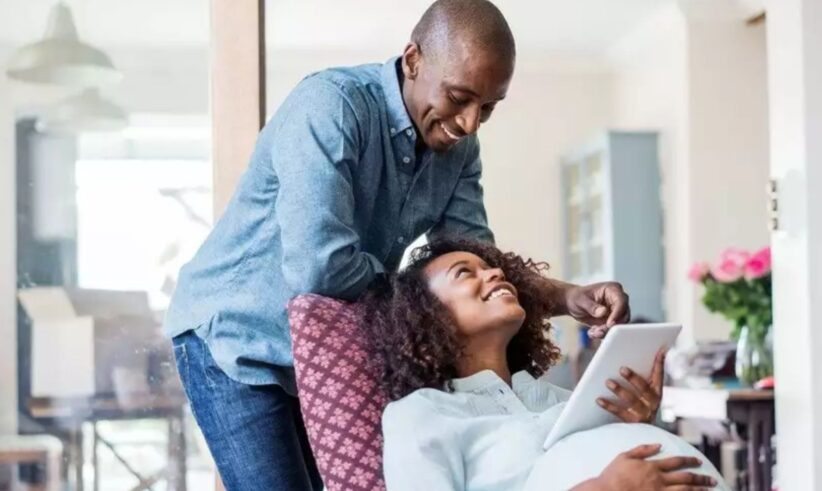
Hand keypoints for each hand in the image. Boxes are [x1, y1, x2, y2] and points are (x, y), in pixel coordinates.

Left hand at [565, 282, 629, 336]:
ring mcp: (616, 311)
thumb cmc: (577, 297)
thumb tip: (603, 312)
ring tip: (593, 332)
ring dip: (606, 331)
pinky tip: (592, 332)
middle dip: (611, 326)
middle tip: (599, 331)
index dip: (617, 314)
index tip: (610, 324)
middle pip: (623, 316)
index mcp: (612, 289)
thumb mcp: (580, 300)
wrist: (571, 303)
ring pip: (619, 325)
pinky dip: (603, 333)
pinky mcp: (612, 321)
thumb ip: (592, 306)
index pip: (621, 302)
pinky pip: (612, 330)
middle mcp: (617, 300)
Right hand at [594, 444, 717, 489]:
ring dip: (699, 490)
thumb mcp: (624, 456)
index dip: (689, 460)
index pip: (676, 462)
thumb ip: (642, 450)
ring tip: (709, 489)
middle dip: (700, 478)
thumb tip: (658, 445)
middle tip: (712, 479)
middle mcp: (659, 480)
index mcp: (652, 466)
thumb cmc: (612, 475)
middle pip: (685, 478)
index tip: (698, 461)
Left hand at [597, 349, 664, 423]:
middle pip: (644, 388)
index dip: (659, 363)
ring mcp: (644, 413)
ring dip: (620, 390)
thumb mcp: (642, 391)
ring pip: (632, 400)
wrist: (640, 433)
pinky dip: (609, 405)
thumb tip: (629, 356)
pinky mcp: (633, 423)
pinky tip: (599, 399)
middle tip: (621, 368)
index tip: (659, 350)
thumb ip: (637, 375)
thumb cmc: (638, 404)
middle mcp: (653, 402)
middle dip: (633, 378)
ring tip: (608, 382)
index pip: (659, 375)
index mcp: (656, 391)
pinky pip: (620, 413)